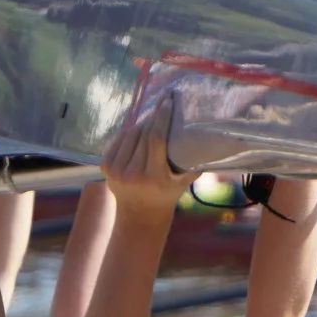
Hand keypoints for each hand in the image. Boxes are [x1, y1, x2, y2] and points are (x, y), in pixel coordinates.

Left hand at [99, 98, 190, 213]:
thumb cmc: (168, 195)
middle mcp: (133, 174)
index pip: (156, 138)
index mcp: (154, 177)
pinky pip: (119, 140)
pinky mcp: (106, 167)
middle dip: (154, 115)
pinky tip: (138, 129)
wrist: (139, 215)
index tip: (168, 101)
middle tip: (163, 101)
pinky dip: (129, 132)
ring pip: (130, 134)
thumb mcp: (184, 181)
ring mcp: (116, 171)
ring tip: (153, 116)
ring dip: (142, 122)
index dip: (162, 117)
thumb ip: (195, 162)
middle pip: (143, 133)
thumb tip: (211, 137)